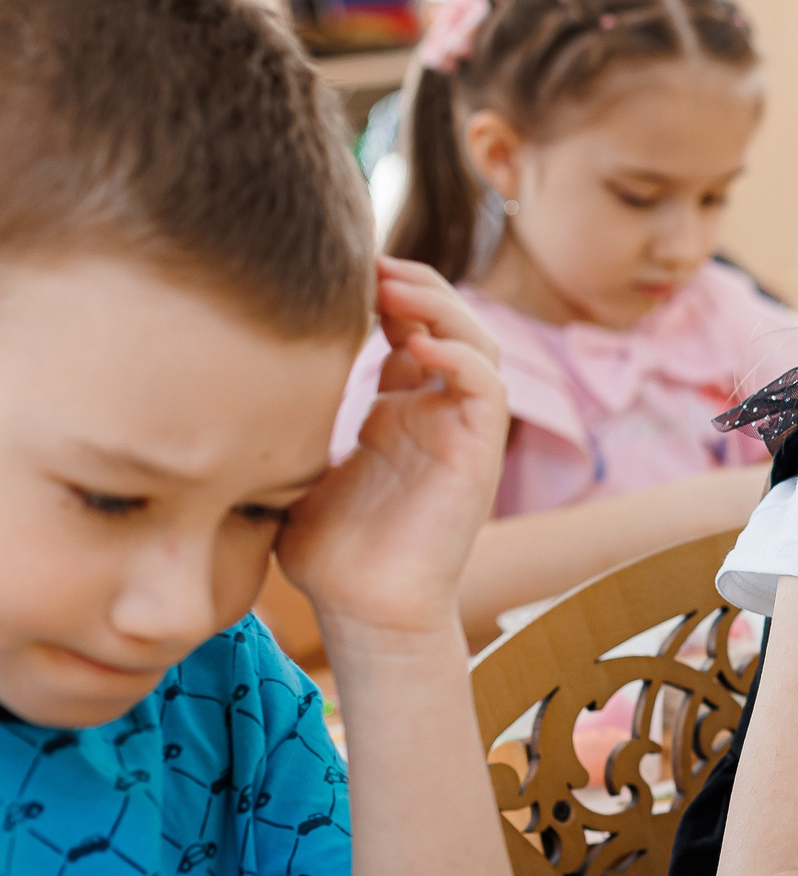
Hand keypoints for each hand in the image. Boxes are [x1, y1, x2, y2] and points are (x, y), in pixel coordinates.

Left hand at [278, 259, 507, 635]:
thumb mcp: (294, 464)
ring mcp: (461, 432)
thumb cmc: (328, 551)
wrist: (364, 611)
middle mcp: (437, 413)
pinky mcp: (479, 455)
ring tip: (394, 289)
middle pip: (447, 320)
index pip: (408, 326)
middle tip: (368, 264)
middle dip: (413, 284)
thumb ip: (288, 417)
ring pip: (477, 342)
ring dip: (442, 307)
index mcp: (399, 411)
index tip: (337, 268)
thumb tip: (232, 371)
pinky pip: (488, 389)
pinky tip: (420, 344)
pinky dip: (462, 356)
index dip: (382, 289)